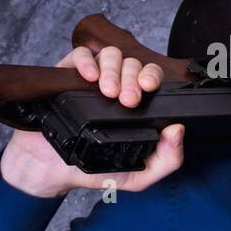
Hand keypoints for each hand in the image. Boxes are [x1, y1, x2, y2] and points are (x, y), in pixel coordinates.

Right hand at [0, 45, 185, 197]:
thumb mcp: (138, 175)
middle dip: (132, 79)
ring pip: (110, 55)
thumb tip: (179, 131)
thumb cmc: (95, 170)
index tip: (149, 88)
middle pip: (131, 64)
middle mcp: (116, 86)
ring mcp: (92, 79)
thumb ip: (167, 160)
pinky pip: (80, 55)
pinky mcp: (68, 75)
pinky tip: (89, 77)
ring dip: (113, 71)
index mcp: (135, 104)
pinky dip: (87, 61)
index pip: (149, 77)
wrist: (52, 171)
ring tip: (108, 92)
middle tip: (128, 100)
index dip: (151, 76)